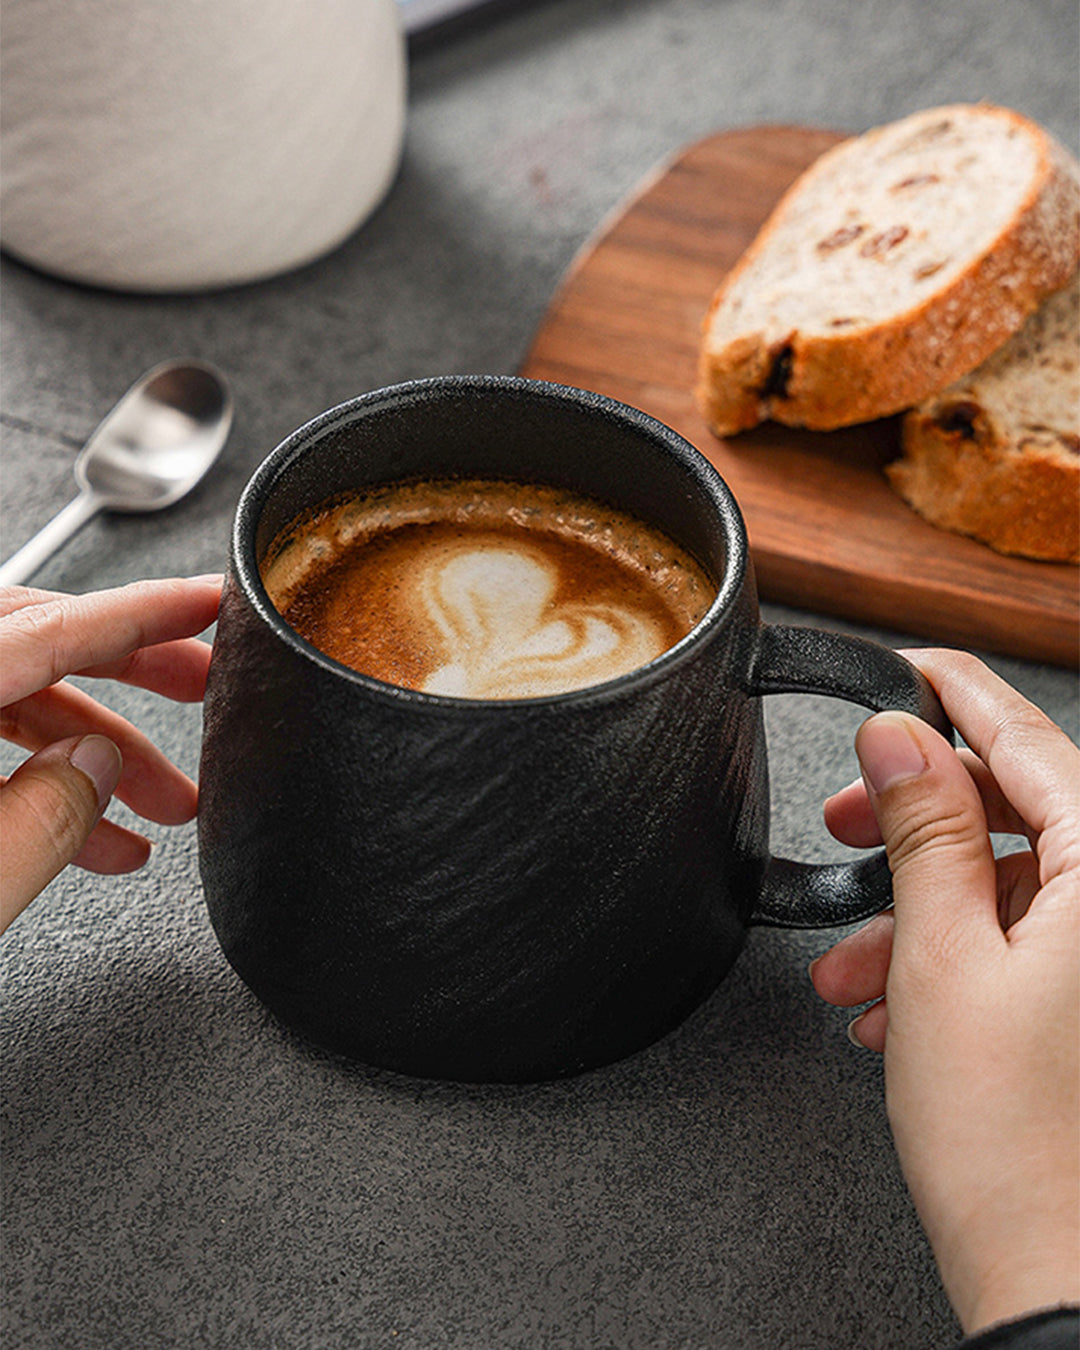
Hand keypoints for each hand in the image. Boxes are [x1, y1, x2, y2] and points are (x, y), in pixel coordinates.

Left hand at [0, 577, 221, 932]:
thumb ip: (43, 818)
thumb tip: (95, 768)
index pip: (53, 627)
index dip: (145, 613)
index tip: (210, 602)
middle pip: (37, 643)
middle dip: (136, 673)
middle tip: (207, 686)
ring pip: (13, 700)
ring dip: (94, 750)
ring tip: (166, 804)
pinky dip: (37, 783)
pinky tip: (93, 837)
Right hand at [810, 649, 1078, 1333]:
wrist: (1055, 1283)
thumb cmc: (1013, 1139)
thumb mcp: (942, 956)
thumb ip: (926, 829)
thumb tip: (901, 738)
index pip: (1032, 743)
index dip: (958, 697)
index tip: (910, 666)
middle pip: (1022, 812)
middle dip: (919, 820)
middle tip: (845, 820)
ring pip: (1011, 887)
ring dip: (919, 911)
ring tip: (851, 966)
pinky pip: (1022, 945)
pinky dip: (949, 959)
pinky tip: (890, 1006)